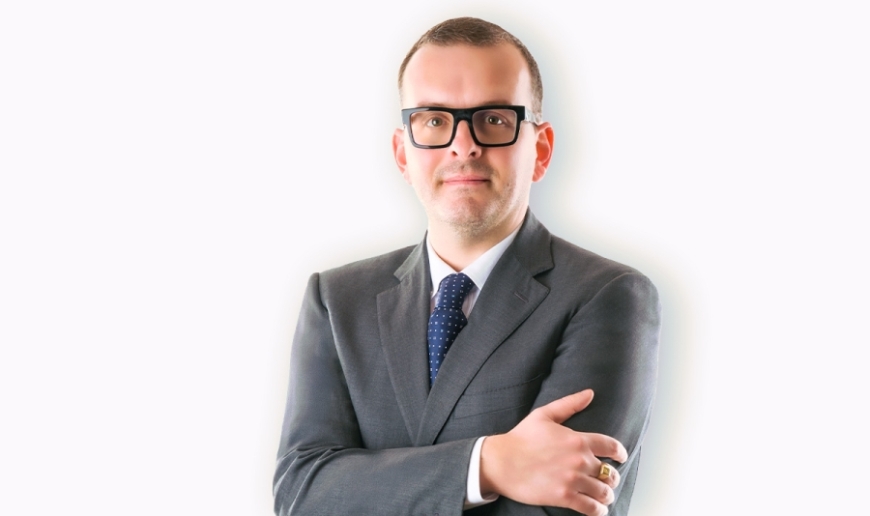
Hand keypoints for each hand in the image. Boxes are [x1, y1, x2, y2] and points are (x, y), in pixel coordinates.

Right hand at [479, 390, 626, 515]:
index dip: (620, 453)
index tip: (621, 457)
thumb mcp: (544, 415)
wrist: (501, 462)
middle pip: (609, 472)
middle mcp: (579, 460)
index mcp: (578, 439)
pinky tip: (598, 509)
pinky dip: (599, 510)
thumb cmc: (520, 438)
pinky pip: (591, 508)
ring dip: (607, 495)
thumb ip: (569, 404)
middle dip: (611, 477)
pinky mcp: (564, 497)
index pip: (611, 446)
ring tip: (604, 497)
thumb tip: (590, 393)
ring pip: (603, 492)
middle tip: (608, 480)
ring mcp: (573, 479)